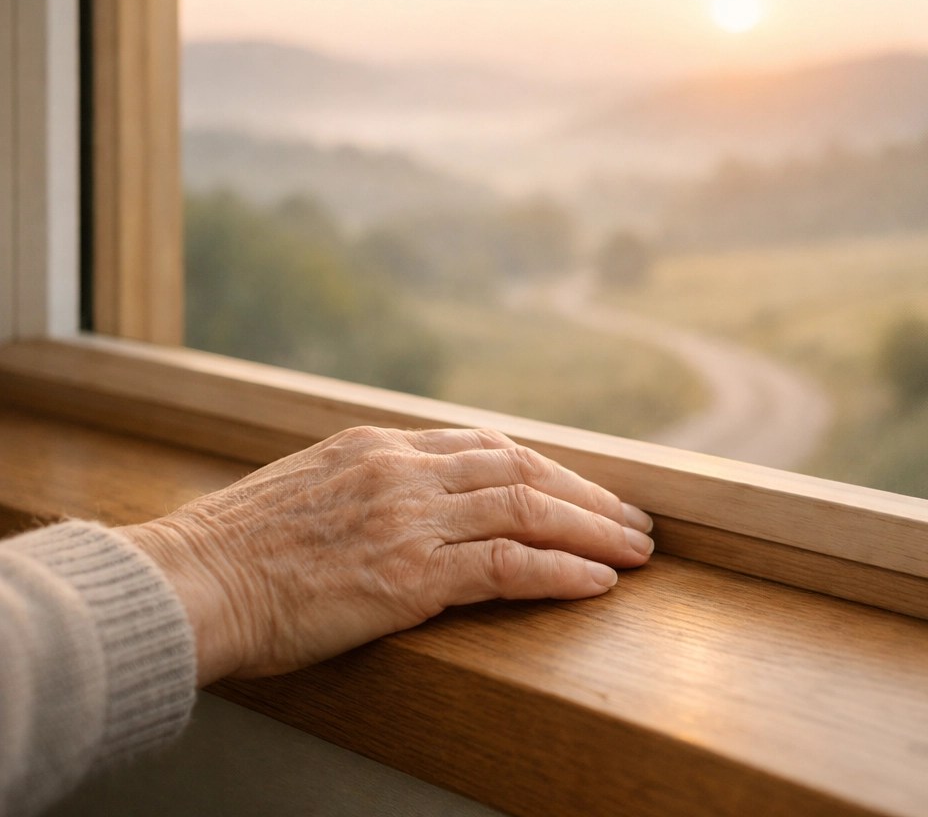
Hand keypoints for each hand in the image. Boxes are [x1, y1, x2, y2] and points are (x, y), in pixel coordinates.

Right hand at [122, 426, 653, 684]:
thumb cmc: (239, 546)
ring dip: (592, 529)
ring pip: (527, 508)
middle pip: (520, 467)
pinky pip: (508, 565)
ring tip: (637, 550)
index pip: (485, 445)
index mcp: (379, 443)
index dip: (543, 467)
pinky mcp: (411, 574)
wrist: (192, 581)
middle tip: (632, 517)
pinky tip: (598, 581)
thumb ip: (368, 481)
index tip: (578, 487)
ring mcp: (411, 517)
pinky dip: (561, 570)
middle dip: (585, 493)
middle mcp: (403, 469)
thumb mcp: (309, 485)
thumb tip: (417, 497)